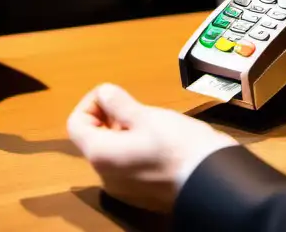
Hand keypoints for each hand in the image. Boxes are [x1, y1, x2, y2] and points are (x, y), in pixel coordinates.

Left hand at [67, 83, 236, 212]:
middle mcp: (106, 176)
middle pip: (93, 138)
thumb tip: (104, 93)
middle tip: (135, 106)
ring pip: (111, 150)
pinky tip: (158, 139)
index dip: (91, 103)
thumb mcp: (147, 116)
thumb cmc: (177, 145)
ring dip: (123, 130)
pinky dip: (133, 146)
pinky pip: (125, 164)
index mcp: (101, 155)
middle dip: (109, 116)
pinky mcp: (139, 192)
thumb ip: (120, 104)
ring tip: (149, 120)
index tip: (115, 95)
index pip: (75, 124)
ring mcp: (123, 187)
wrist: (210, 180)